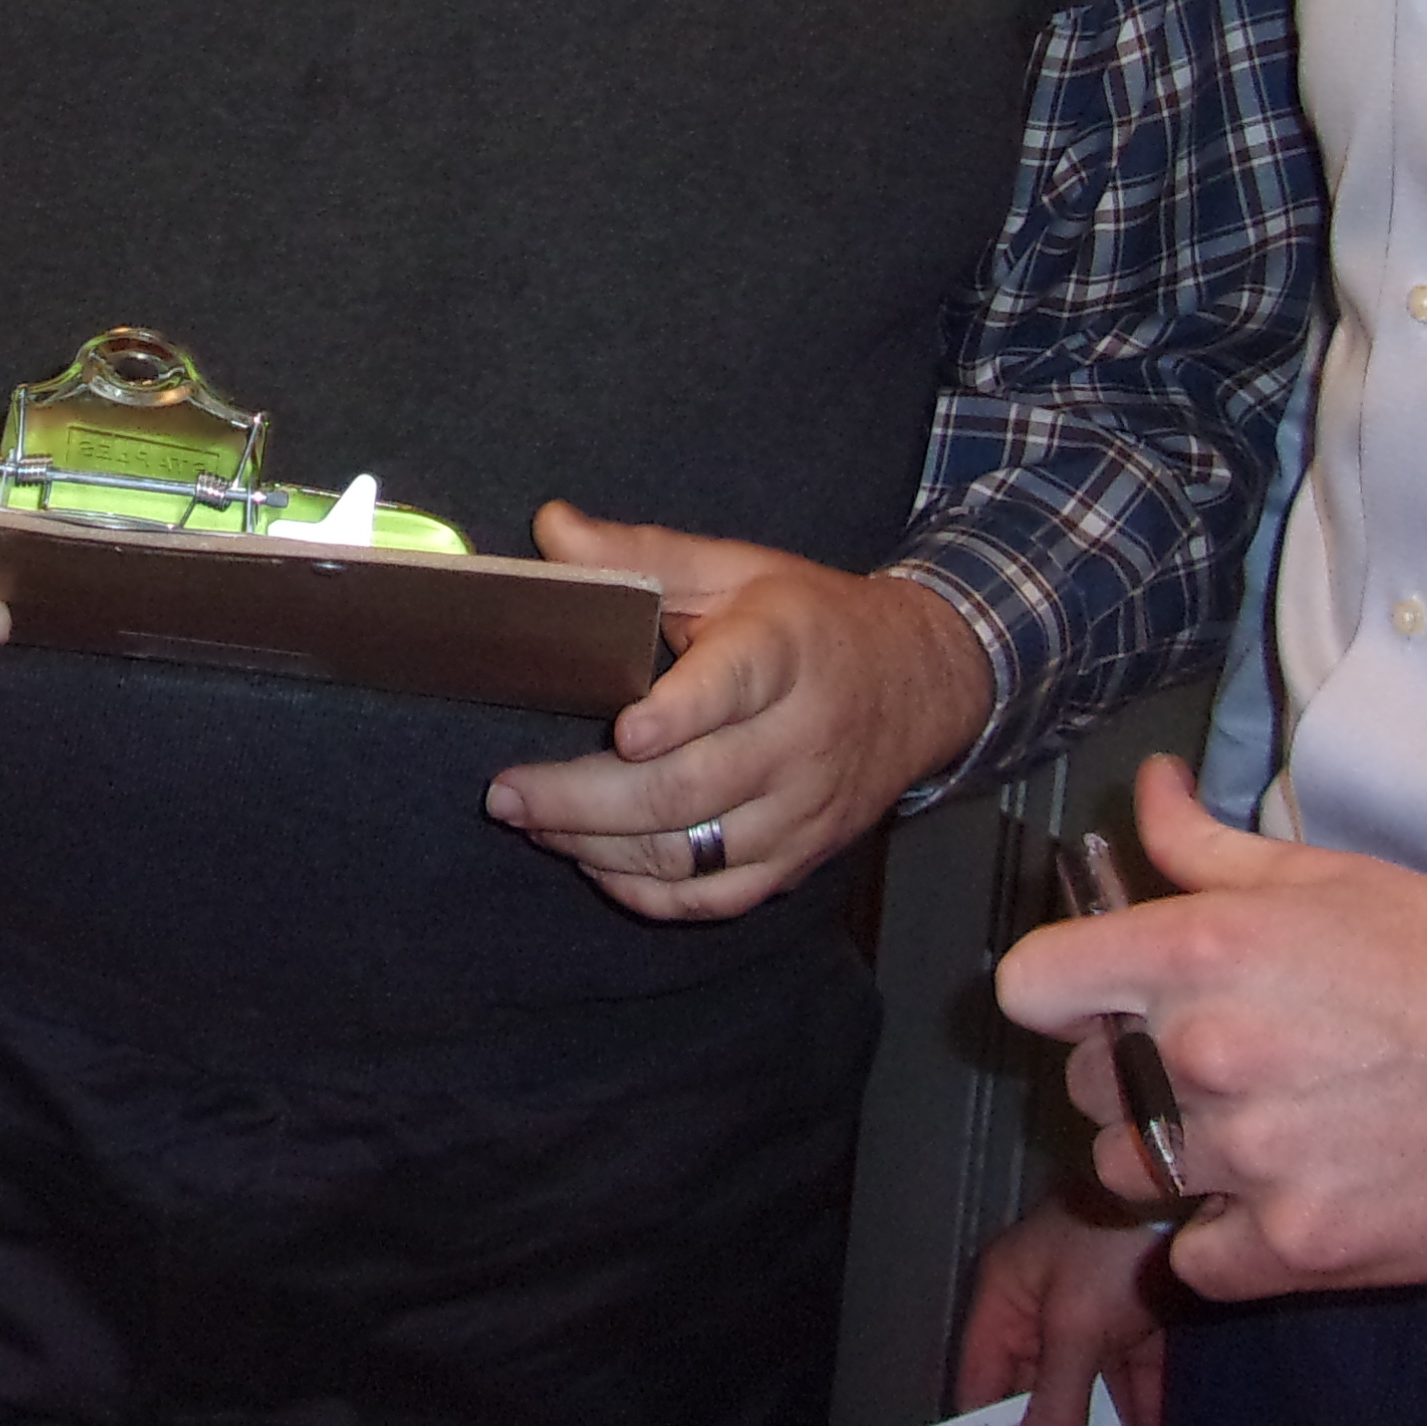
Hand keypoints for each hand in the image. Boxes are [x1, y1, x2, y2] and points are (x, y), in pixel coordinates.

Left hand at [481, 506, 992, 918]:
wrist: (919, 683)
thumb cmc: (807, 619)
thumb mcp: (735, 567)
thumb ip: (640, 553)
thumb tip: (549, 526)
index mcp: (784, 651)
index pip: (735, 687)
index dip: (680, 715)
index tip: (623, 730)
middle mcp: (799, 740)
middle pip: (691, 789)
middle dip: (587, 802)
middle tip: (506, 795)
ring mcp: (801, 811)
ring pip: (693, 854)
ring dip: (601, 848)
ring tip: (532, 823)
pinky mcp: (798, 860)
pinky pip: (717, 898)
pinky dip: (649, 894)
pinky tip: (595, 864)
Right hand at [956, 1191, 1171, 1425]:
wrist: (1186, 1191)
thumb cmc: (1111, 1243)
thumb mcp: (1076, 1324)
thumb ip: (1055, 1398)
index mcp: (1005, 1299)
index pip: (980, 1382)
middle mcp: (1040, 1311)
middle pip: (1034, 1392)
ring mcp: (1089, 1318)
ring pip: (1086, 1393)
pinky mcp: (1135, 1324)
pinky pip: (1130, 1384)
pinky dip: (1138, 1415)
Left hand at [997, 757, 1426, 1298]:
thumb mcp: (1322, 876)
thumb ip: (1205, 845)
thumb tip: (1149, 786)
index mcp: (1203, 953)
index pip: (1033, 984)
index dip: (1056, 991)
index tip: (1090, 999)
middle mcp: (1209, 1055)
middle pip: (1084, 1085)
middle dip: (1128, 1072)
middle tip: (1211, 1062)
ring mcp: (1251, 1159)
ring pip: (1132, 1173)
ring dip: (1171, 1158)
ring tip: (1251, 1128)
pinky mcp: (1298, 1246)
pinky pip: (1197, 1260)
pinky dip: (1224, 1236)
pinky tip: (1281, 1192)